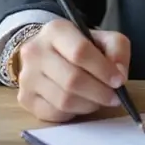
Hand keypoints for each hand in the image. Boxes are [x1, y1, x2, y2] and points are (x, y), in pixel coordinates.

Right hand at [16, 19, 130, 123]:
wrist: (48, 52)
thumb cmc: (79, 46)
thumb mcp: (102, 38)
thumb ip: (117, 50)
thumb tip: (119, 75)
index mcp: (56, 30)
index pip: (80, 52)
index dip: (103, 69)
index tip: (119, 80)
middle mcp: (35, 52)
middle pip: (72, 79)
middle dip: (98, 92)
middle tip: (114, 97)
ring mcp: (27, 77)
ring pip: (63, 100)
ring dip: (88, 104)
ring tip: (99, 100)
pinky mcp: (25, 99)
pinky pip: (54, 114)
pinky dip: (74, 113)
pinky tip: (82, 104)